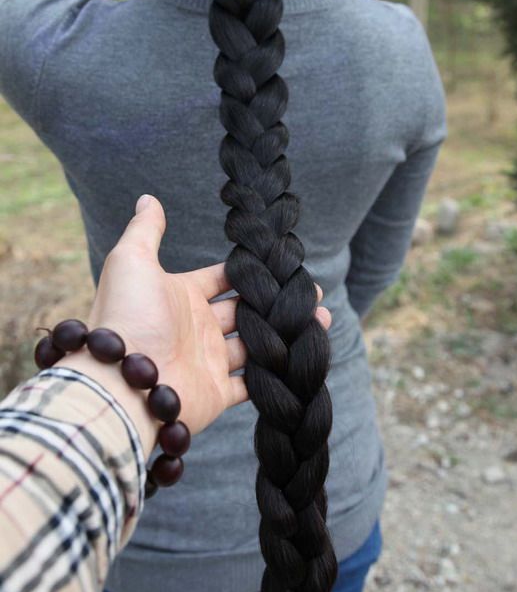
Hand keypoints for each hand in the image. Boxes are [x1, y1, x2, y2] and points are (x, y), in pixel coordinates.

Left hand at [64, 195, 331, 448]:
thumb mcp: (131, 261)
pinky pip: (254, 383)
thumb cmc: (128, 316)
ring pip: (258, 345)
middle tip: (312, 293)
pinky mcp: (219, 393)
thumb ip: (145, 230)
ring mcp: (210, 361)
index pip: (224, 278)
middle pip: (247, 310)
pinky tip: (302, 357)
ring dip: (286, 334)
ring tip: (319, 320)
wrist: (122, 382)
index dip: (252, 271)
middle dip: (277, 301)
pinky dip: (276, 373)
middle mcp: (198, 328)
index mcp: (182, 296)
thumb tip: (148, 197)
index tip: (283, 263)